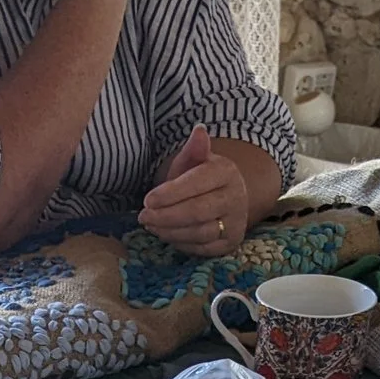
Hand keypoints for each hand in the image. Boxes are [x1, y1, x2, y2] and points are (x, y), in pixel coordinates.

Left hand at [141, 126, 250, 257]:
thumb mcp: (194, 161)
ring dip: (170, 231)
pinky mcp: (230, 243)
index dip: (170, 194)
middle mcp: (236, 198)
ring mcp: (235, 223)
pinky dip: (180, 243)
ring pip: (199, 233)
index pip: (197, 184)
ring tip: (151, 225)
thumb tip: (199, 130)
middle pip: (197, 212)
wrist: (226, 199)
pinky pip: (202, 248)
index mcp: (226, 173)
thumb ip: (192, 150)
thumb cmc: (201, 179)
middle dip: (166, 216)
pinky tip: (166, 235)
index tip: (147, 200)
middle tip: (143, 217)